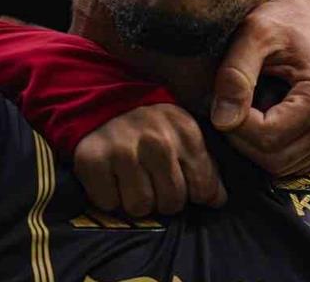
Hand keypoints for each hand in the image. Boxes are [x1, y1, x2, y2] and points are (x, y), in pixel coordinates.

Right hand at [73, 103, 226, 217]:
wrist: (101, 101)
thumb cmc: (151, 125)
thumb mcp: (184, 135)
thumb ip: (205, 167)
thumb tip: (217, 201)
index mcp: (185, 131)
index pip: (202, 190)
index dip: (192, 193)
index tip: (178, 179)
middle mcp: (156, 140)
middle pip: (171, 203)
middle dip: (162, 199)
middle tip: (151, 180)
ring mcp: (122, 150)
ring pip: (140, 207)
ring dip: (134, 200)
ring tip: (130, 179)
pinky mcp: (91, 160)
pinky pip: (108, 203)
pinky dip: (108, 196)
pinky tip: (110, 177)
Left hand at [211, 0, 309, 177]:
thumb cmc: (280, 17)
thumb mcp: (253, 33)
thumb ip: (235, 74)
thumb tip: (222, 121)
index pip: (268, 138)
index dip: (234, 125)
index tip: (220, 98)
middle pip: (276, 160)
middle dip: (243, 138)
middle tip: (229, 103)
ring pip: (284, 166)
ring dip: (256, 143)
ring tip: (248, 104)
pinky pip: (296, 161)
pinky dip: (273, 144)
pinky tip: (265, 113)